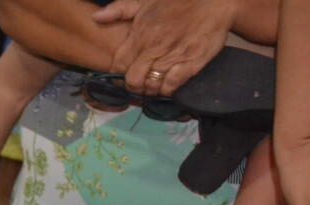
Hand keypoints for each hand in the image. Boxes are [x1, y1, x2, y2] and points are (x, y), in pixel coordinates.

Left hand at [93, 0, 233, 95]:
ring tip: (153, 85)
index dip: (118, 74)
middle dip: (133, 86)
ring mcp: (172, 58)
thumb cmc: (176, 0)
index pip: (118, 65)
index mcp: (139, 35)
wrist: (214, 0)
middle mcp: (153, 49)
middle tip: (140, 83)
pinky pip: (172, 85)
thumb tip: (95, 18)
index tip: (123, 75)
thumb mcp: (145, 0)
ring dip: (150, 90)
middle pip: (133, 81)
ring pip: (151, 86)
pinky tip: (168, 85)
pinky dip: (167, 90)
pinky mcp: (191, 64)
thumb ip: (119, 10)